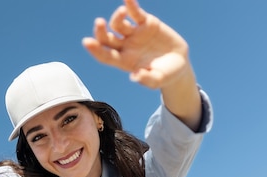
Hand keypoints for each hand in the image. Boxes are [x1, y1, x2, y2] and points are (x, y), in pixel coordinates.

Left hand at [83, 0, 201, 128]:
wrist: (179, 63)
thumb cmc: (166, 75)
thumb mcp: (158, 80)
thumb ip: (147, 79)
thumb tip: (135, 76)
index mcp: (124, 61)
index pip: (105, 55)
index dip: (96, 49)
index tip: (87, 42)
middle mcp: (125, 46)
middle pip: (107, 38)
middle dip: (100, 31)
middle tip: (99, 23)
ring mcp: (134, 33)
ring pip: (119, 24)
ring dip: (117, 17)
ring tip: (122, 11)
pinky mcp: (146, 23)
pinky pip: (136, 12)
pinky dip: (131, 5)